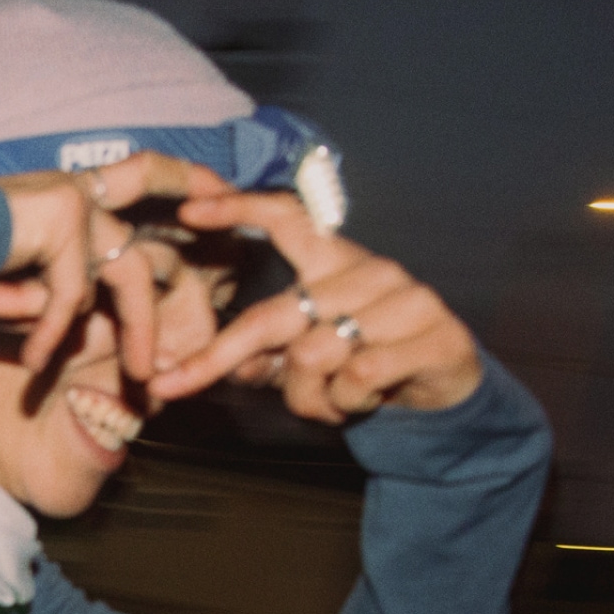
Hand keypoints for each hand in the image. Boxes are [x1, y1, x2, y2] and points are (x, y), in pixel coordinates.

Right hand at [0, 152, 234, 378]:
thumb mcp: (11, 278)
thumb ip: (52, 286)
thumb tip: (83, 319)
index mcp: (70, 191)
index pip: (146, 170)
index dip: (188, 180)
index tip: (223, 198)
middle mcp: (78, 187)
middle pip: (158, 228)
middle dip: (188, 276)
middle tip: (209, 322)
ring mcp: (73, 200)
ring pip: (129, 274)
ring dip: (138, 331)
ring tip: (143, 378)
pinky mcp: (60, 220)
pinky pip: (74, 294)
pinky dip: (54, 334)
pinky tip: (35, 363)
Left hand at [147, 192, 485, 422]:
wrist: (443, 389)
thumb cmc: (364, 366)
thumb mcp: (302, 360)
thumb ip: (258, 356)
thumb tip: (215, 365)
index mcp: (334, 263)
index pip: (287, 219)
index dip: (238, 210)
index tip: (188, 209)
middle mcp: (369, 270)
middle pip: (277, 316)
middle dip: (221, 359)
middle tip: (170, 387)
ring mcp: (405, 298)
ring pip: (311, 355)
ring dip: (307, 397)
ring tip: (330, 402)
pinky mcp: (434, 334)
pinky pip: (357, 377)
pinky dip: (345, 404)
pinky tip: (364, 402)